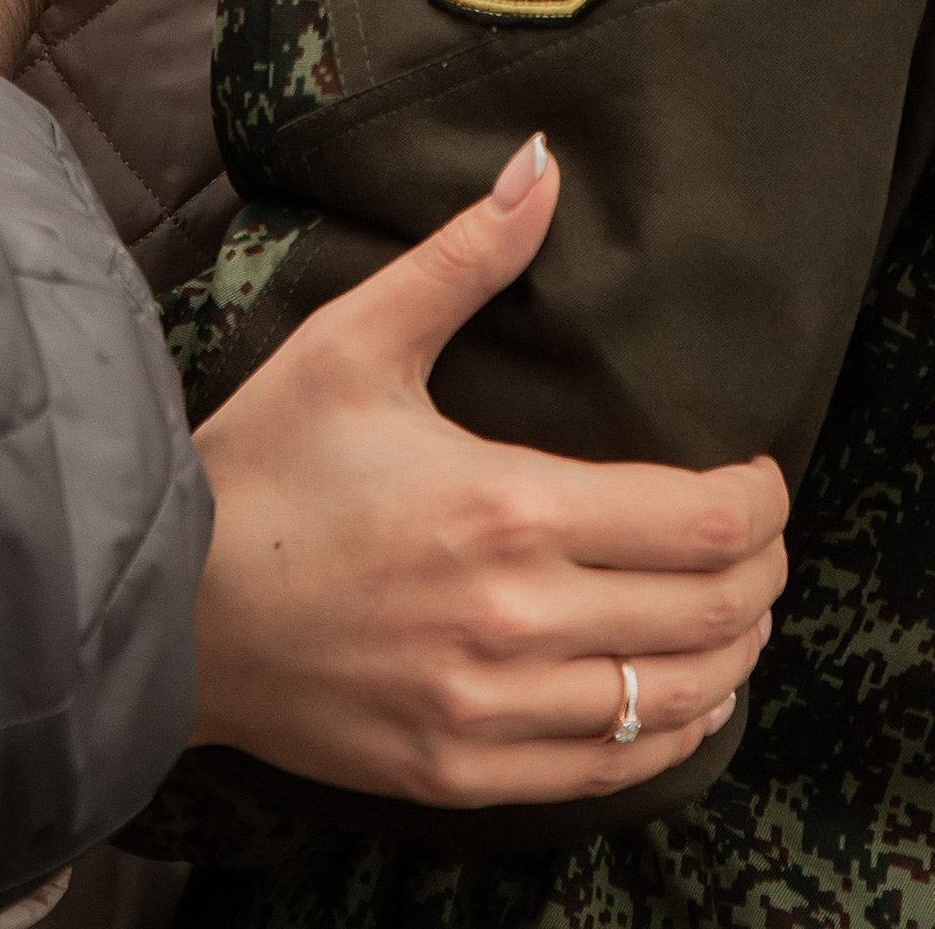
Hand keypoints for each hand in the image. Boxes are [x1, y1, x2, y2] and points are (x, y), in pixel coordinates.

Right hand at [189, 135, 785, 806]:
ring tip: (737, 611)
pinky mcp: (461, 771)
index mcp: (506, 508)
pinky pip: (610, 770)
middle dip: (763, 571)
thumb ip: (466, 255)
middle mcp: (514, 621)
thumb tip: (543, 164)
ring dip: (731, 653)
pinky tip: (680, 694)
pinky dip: (669, 733)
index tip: (762, 476)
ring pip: (674, 699)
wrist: (171, 607)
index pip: (704, 523)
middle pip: (713, 612)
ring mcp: (490, 709)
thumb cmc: (266, 464)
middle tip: (762, 539)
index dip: (762, 501)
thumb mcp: (357, 340)